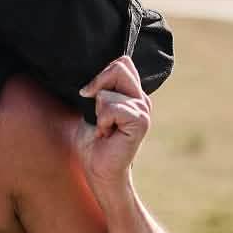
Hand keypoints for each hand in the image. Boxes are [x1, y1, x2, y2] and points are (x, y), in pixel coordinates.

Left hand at [74, 55, 150, 194]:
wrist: (98, 170)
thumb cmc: (92, 143)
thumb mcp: (90, 110)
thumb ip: (97, 90)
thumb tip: (91, 77)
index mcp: (131, 93)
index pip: (121, 62)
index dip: (101, 75)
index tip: (90, 95)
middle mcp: (141, 99)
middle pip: (119, 67)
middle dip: (98, 86)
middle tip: (96, 112)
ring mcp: (143, 109)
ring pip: (108, 93)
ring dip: (97, 113)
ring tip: (104, 130)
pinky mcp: (140, 121)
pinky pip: (112, 108)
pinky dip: (102, 122)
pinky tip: (107, 135)